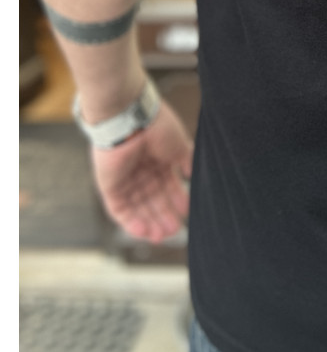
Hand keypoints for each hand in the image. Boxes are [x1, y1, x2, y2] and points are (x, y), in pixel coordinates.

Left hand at [91, 100, 193, 243]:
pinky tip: (146, 231)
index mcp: (157, 159)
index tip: (187, 211)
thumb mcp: (179, 145)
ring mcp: (124, 179)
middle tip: (175, 230)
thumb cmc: (156, 126)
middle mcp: (140, 170)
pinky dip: (131, 222)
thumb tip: (193, 176)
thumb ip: (186, 162)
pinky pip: (119, 210)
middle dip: (163, 215)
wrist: (131, 117)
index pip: (167, 185)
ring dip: (150, 222)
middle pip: (152, 199)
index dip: (176, 199)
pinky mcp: (109, 186)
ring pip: (137, 208)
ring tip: (162, 235)